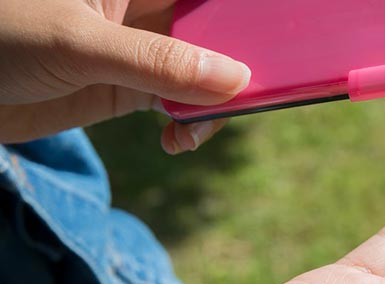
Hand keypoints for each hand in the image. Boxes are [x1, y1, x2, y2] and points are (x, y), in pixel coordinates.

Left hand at [0, 0, 250, 152]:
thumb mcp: (79, 44)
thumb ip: (157, 62)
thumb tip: (235, 81)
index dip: (241, 17)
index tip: (278, 44)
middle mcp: (142, 9)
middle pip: (214, 32)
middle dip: (237, 65)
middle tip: (250, 99)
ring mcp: (138, 50)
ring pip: (201, 73)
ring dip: (212, 106)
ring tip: (195, 131)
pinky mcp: (127, 88)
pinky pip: (177, 104)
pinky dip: (188, 126)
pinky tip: (177, 142)